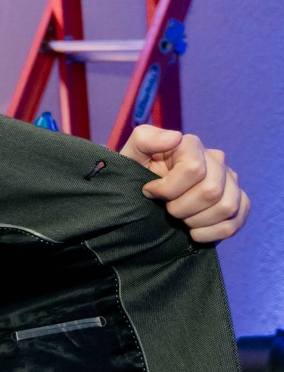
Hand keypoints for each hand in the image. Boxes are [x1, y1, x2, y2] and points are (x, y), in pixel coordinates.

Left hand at [121, 126, 248, 242]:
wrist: (142, 197)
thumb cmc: (136, 174)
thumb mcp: (131, 155)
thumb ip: (145, 140)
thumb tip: (176, 138)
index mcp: (191, 146)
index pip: (194, 169)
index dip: (168, 188)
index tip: (150, 191)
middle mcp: (217, 160)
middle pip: (211, 191)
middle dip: (181, 207)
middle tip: (166, 208)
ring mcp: (231, 182)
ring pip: (226, 207)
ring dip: (196, 221)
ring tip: (180, 218)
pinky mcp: (239, 203)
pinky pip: (235, 222)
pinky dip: (211, 233)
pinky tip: (193, 231)